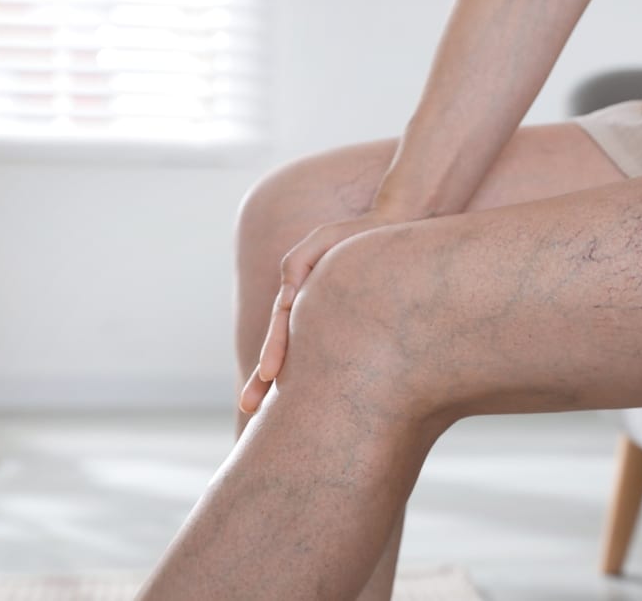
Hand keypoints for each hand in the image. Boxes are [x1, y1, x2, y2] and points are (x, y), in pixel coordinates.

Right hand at [239, 209, 403, 413]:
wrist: (393, 230)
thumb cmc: (355, 235)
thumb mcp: (322, 241)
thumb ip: (297, 266)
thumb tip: (287, 303)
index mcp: (299, 298)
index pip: (280, 331)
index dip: (272, 354)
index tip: (267, 378)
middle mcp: (308, 314)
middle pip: (283, 351)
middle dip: (263, 380)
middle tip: (248, 408)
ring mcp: (326, 322)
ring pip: (305, 357)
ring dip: (286, 385)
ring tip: (263, 412)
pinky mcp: (349, 327)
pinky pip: (331, 352)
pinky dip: (317, 374)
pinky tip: (315, 399)